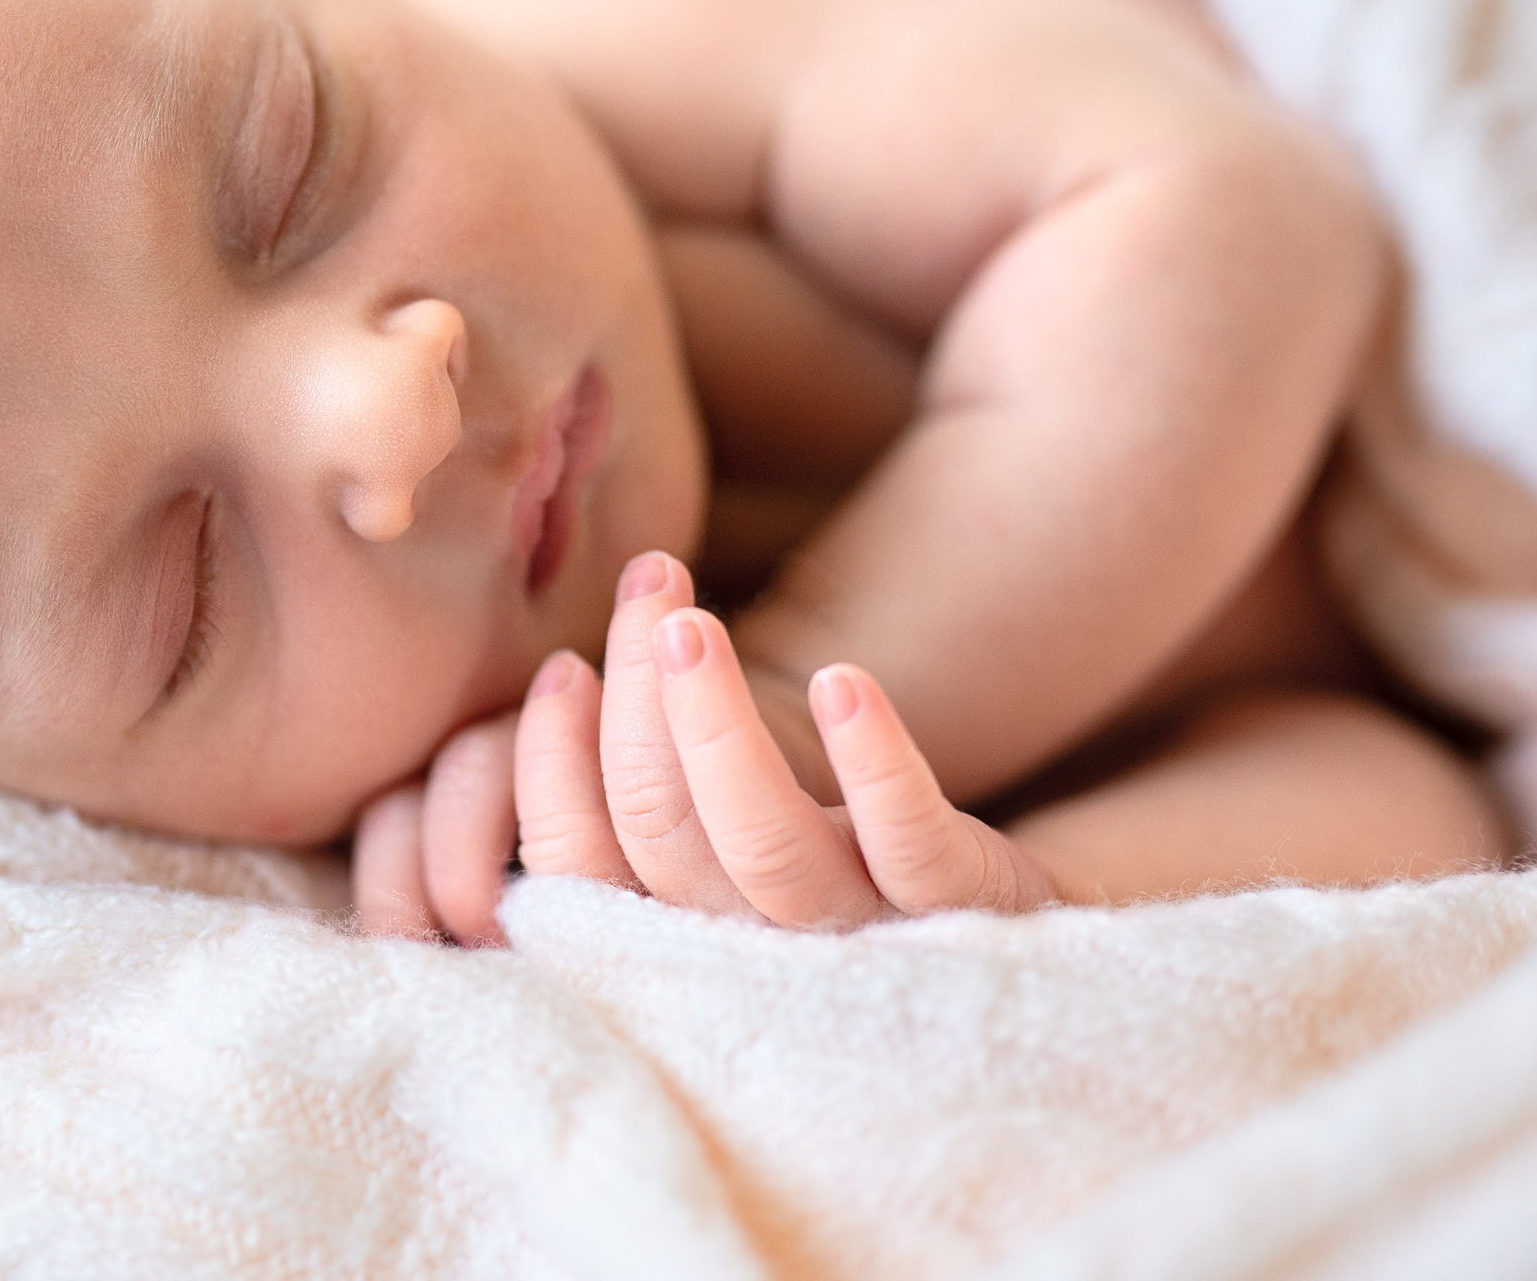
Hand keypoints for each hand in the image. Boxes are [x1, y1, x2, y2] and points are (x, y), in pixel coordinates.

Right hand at [352, 551, 1065, 940]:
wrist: (999, 914)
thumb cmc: (822, 855)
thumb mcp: (709, 839)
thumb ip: (618, 793)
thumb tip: (537, 684)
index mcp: (679, 946)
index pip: (575, 871)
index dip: (552, 765)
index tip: (564, 667)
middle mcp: (759, 956)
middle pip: (661, 833)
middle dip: (638, 696)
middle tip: (648, 581)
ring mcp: (865, 936)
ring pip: (766, 842)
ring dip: (719, 721)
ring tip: (694, 617)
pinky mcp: (967, 905)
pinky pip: (911, 844)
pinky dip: (872, 761)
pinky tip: (840, 680)